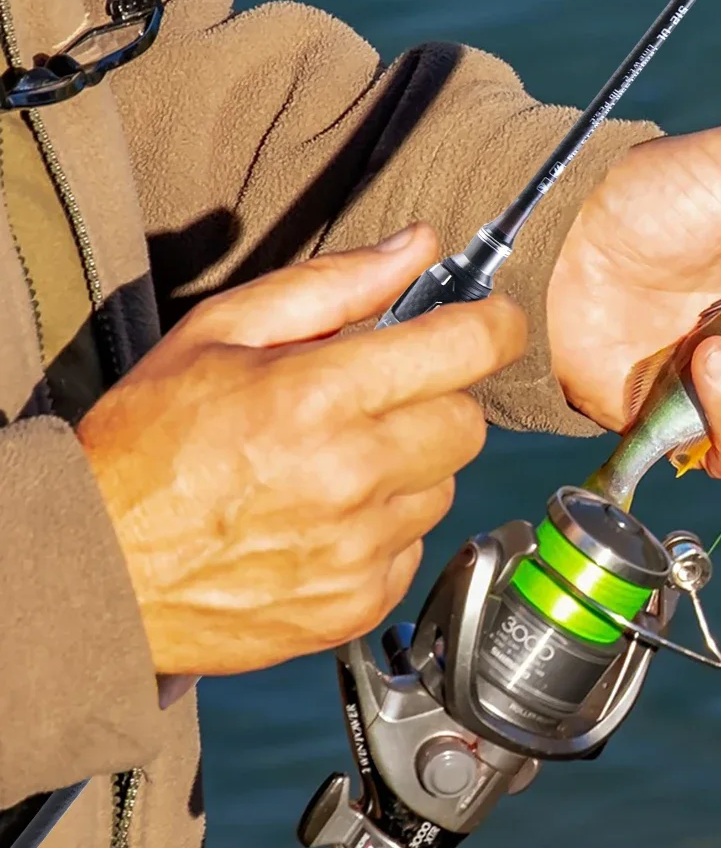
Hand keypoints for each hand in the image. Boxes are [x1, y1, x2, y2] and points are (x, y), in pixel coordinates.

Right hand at [78, 226, 525, 676]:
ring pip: (443, 486)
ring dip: (409, 469)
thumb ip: (333, 283)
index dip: (494, 325)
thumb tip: (419, 245)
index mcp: (318, 395)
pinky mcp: (360, 602)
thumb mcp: (221, 333)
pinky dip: (384, 530)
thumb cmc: (147, 444)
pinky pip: (414, 546)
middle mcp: (351, 474)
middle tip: (375, 401)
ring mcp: (359, 547)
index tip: (492, 321)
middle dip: (435, 400)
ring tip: (333, 467)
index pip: (466, 348)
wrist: (99, 567)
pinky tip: (325, 521)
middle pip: (468, 422)